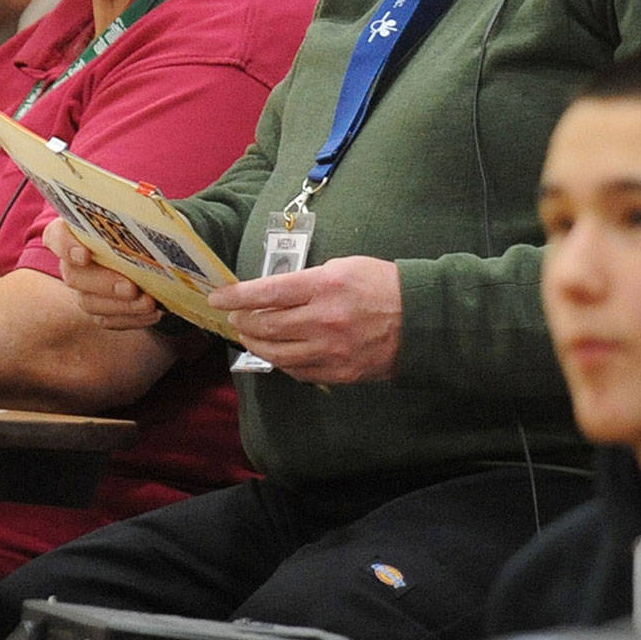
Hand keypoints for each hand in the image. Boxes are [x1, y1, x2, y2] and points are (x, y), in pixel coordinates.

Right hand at [45, 218, 159, 327]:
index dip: (66, 246)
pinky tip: (153, 313)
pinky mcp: (98, 309)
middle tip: (132, 287)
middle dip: (104, 283)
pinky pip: (107, 320)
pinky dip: (131, 319)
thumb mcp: (138, 215)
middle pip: (74, 276)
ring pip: (90, 303)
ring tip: (150, 303)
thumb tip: (160, 221)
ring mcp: (82, 288)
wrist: (147, 250)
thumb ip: (139, 216)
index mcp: (73, 230)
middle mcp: (71, 262)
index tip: (85, 254)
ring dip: (122, 306)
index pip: (56, 236)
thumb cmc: (137, 226)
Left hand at [207, 255, 402, 383]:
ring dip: (256, 345)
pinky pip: (297, 371)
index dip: (236, 297)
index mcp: (324, 287)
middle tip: (236, 318)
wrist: (423, 321)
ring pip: (276, 354)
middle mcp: (323, 320)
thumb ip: (307, 281)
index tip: (217, 298)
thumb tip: (274, 294)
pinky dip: (281, 361)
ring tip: (250, 336)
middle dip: (243, 322)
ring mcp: (330, 351)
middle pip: (265, 327)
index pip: (266, 293)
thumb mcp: (344, 266)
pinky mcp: (339, 373)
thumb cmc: (383, 286)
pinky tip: (278, 352)